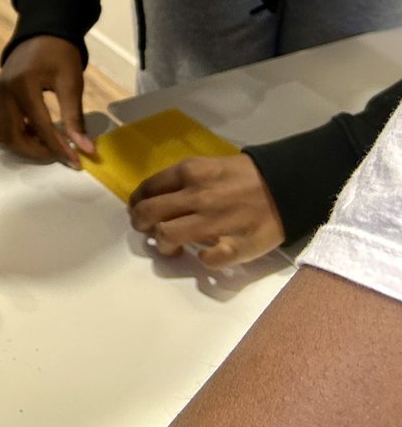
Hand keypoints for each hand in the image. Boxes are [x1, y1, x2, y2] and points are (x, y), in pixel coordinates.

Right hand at [0, 36, 94, 166]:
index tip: (75, 163)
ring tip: (44, 141)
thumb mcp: (71, 82)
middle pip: (13, 137)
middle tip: (58, 153)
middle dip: (37, 151)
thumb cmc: (59, 55)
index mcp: (22, 85)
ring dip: (21, 145)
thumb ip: (74, 117)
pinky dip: (10, 134)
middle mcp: (2, 92)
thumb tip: (85, 149)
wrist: (42, 34)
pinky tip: (29, 130)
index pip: (40, 127)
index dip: (58, 148)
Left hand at [128, 153, 285, 267]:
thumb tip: (153, 198)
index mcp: (189, 172)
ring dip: (164, 244)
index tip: (139, 210)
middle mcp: (196, 195)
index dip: (137, 203)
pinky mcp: (236, 246)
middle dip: (141, 224)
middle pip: (149, 214)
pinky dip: (204, 260)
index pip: (147, 189)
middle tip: (148, 230)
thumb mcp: (208, 166)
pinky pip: (208, 259)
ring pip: (167, 235)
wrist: (289, 184)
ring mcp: (215, 221)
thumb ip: (181, 181)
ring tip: (172, 247)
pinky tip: (206, 256)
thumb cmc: (244, 176)